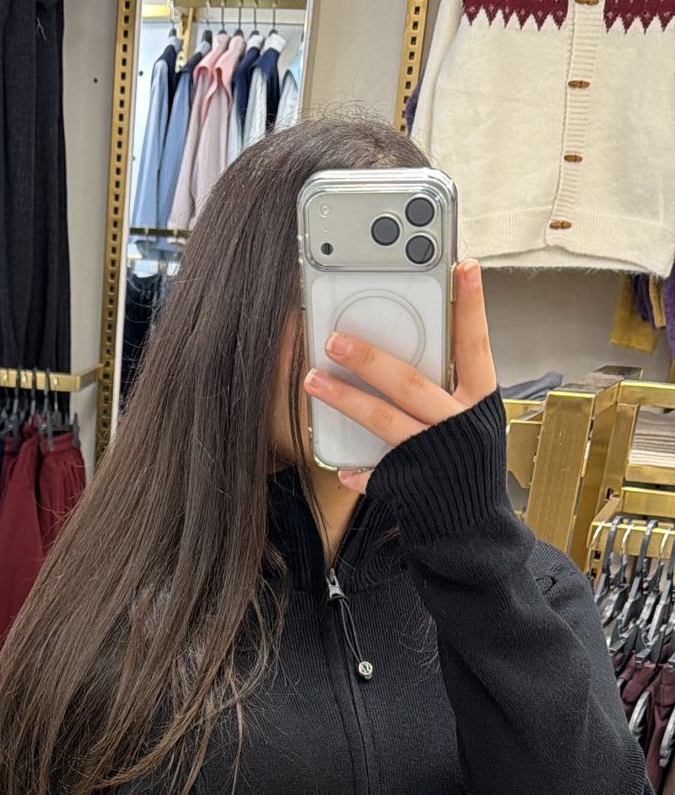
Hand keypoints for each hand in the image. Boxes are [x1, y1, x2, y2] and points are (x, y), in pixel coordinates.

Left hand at [303, 258, 497, 494]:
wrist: (473, 529)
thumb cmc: (467, 465)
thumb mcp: (473, 421)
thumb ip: (450, 386)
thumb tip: (410, 345)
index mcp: (481, 402)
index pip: (477, 344)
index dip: (472, 305)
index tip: (463, 265)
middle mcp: (459, 426)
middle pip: (410, 382)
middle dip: (369, 358)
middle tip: (334, 337)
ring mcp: (433, 456)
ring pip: (383, 420)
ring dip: (344, 398)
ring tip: (313, 379)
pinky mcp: (410, 486)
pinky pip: (373, 473)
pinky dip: (355, 469)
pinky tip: (339, 463)